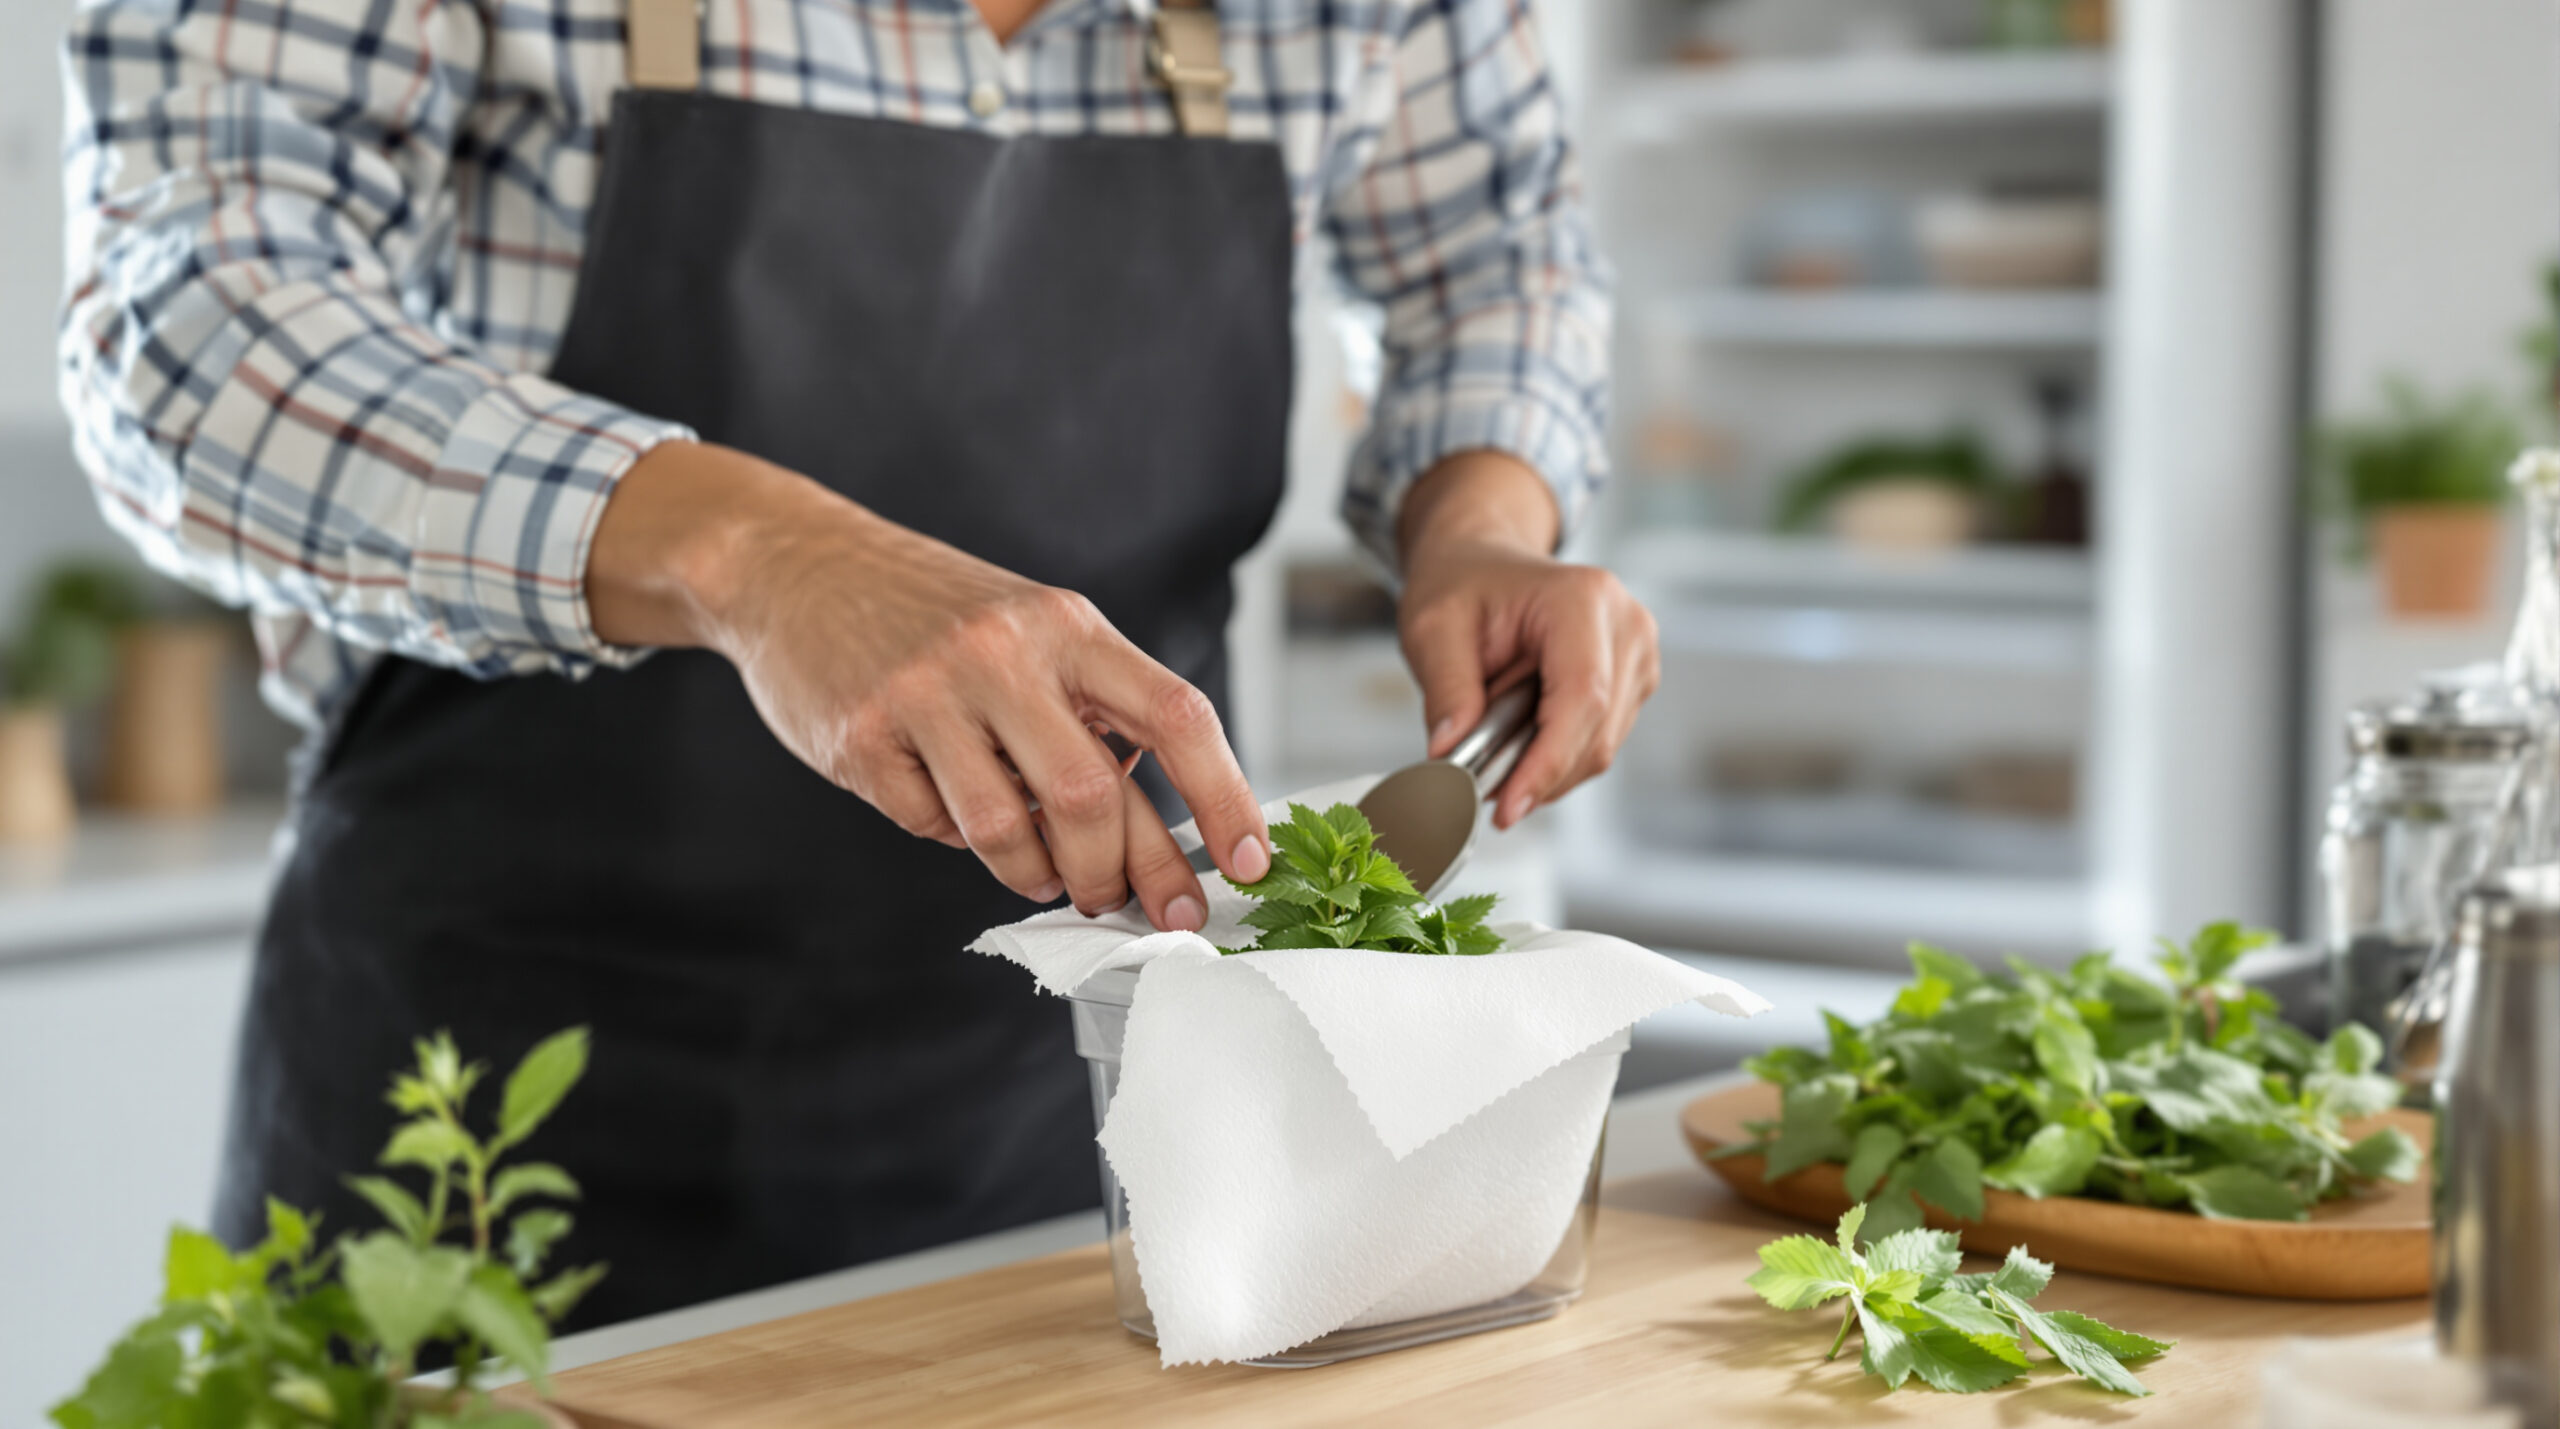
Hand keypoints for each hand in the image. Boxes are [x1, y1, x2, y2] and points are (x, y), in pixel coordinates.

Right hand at [585, 440, 1270, 929]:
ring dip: (1038, 874)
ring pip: (1009, 831)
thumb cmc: (937, 613)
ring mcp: (927, 693)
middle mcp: (1004, 652)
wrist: (798, 562)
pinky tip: (945, 800)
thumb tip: (1158, 838)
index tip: (1251, 864)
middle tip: (1129, 906)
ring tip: (1044, 873)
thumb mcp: (1033, 631)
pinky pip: (930, 825)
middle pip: (1092, 797)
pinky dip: (950, 836)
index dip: (1224, 797)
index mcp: (1068, 626)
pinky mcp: (861, 735)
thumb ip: (1091, 714)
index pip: (1177, 714)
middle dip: (1123, 874)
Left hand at [1396, 451, 1659, 829]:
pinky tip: (1516, 742)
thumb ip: (1445, 690)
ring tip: (1489, 751)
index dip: (1547, 762)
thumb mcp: (1433, 628)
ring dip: (1544, 768)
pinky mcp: (1634, 681)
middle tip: (1475, 792)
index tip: (1506, 808)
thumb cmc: (1461, 584)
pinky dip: (1555, 757)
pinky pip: (1599, 742)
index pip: (1582, 698)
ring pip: (1601, 747)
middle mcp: (1627, 625)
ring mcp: (1638, 654)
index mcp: (1583, 599)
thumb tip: (1450, 757)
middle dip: (1538, 775)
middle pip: (1597, 733)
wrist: (1483, 561)